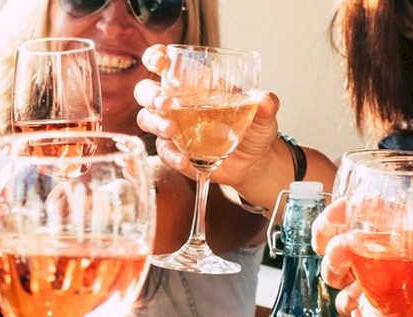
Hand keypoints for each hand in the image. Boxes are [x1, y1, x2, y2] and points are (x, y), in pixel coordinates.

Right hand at [133, 44, 284, 188]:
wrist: (254, 162)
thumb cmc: (254, 129)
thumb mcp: (264, 115)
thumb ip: (265, 105)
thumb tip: (266, 100)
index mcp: (194, 83)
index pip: (166, 64)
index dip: (156, 57)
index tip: (159, 61)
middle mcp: (177, 102)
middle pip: (146, 91)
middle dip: (151, 96)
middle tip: (165, 104)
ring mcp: (172, 127)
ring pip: (147, 118)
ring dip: (156, 123)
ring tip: (172, 130)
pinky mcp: (174, 151)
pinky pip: (163, 151)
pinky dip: (171, 155)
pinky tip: (185, 159)